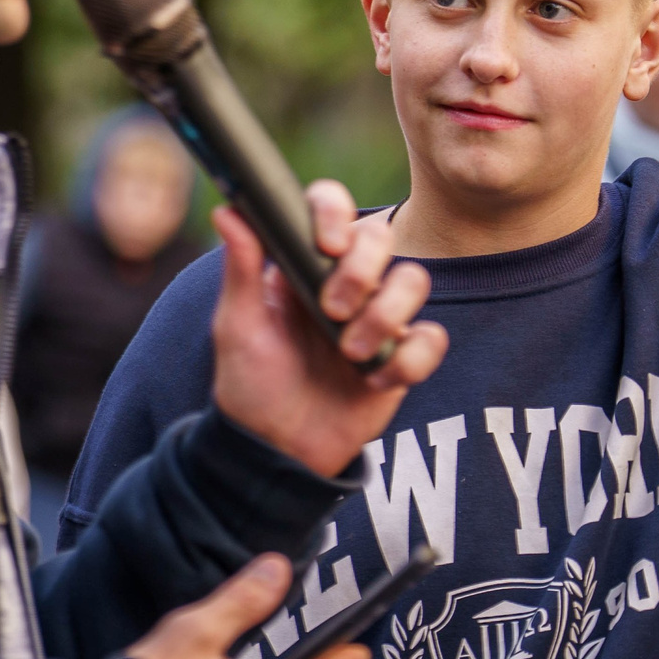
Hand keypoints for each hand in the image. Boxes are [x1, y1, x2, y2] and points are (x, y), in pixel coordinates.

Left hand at [211, 182, 448, 476]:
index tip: (328, 245)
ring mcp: (379, 317)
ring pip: (414, 280)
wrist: (278, 449)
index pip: (331, 209)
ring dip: (385, 316)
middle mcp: (347, 281)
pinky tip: (373, 381)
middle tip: (332, 311)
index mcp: (304, 262)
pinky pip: (431, 339)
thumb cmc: (251, 383)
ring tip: (349, 354)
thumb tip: (227, 210)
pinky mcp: (402, 356)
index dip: (337, 213)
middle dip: (362, 271)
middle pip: (382, 236)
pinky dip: (408, 360)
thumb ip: (240, 268)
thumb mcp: (238, 325)